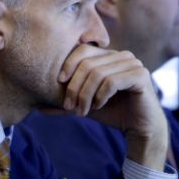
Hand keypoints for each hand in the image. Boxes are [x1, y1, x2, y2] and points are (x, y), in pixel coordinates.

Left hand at [58, 44, 168, 170]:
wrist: (139, 129)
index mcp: (108, 56)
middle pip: (87, 63)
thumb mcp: (84, 105)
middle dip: (74, 87)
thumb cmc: (112, 113)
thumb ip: (65, 104)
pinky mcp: (140, 75)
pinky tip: (98, 106)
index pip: (83, 50)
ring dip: (85, 95)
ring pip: (97, 73)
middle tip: (69, 107)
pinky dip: (100, 96)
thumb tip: (38, 108)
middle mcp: (121, 55)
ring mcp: (133, 63)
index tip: (58, 83)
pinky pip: (111, 81)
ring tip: (82, 111)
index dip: (68, 64)